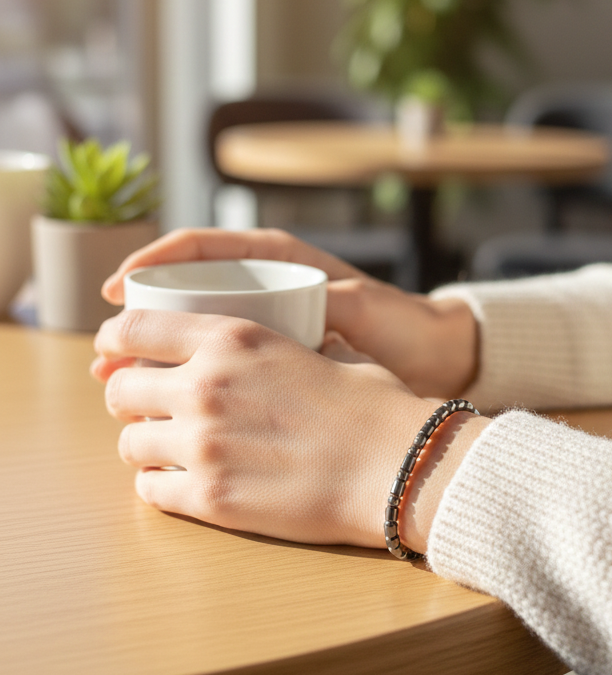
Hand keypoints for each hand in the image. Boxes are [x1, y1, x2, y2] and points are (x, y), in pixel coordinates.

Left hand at [91, 309, 487, 551]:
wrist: (400, 467)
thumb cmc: (375, 408)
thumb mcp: (329, 351)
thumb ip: (287, 346)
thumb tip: (292, 345)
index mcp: (233, 340)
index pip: (136, 327)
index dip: (114, 339)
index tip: (113, 353)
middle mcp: (205, 387)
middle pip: (122, 390)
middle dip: (128, 400)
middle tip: (150, 411)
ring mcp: (203, 445)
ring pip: (129, 445)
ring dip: (144, 447)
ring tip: (171, 452)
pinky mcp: (211, 499)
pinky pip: (150, 491)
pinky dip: (160, 487)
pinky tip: (183, 485)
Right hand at [101, 228, 478, 398]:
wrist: (433, 359)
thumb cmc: (402, 325)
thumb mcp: (364, 309)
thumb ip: (331, 304)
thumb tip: (294, 311)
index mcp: (278, 264)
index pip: (200, 251)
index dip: (152, 263)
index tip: (116, 291)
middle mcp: (264, 295)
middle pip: (184, 303)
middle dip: (139, 328)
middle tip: (107, 360)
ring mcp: (266, 334)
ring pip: (194, 343)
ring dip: (155, 364)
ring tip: (120, 389)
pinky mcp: (273, 369)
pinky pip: (220, 373)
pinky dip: (190, 388)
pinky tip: (169, 414)